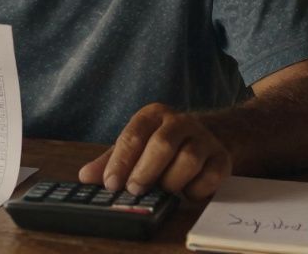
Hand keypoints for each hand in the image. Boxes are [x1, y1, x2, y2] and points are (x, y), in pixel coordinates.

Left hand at [78, 103, 230, 200]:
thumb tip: (85, 176)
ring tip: (163, 190)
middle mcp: (179, 122)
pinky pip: (210, 177)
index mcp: (153, 115)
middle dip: (146, 171)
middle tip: (135, 190)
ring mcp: (204, 139)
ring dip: (172, 181)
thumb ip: (110, 161)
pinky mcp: (222, 158)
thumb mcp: (135, 147)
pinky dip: (196, 189)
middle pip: (163, 144)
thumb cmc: (162, 145)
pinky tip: (186, 191)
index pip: (134, 135)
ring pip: (189, 160)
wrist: (208, 137)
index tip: (111, 183)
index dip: (120, 161)